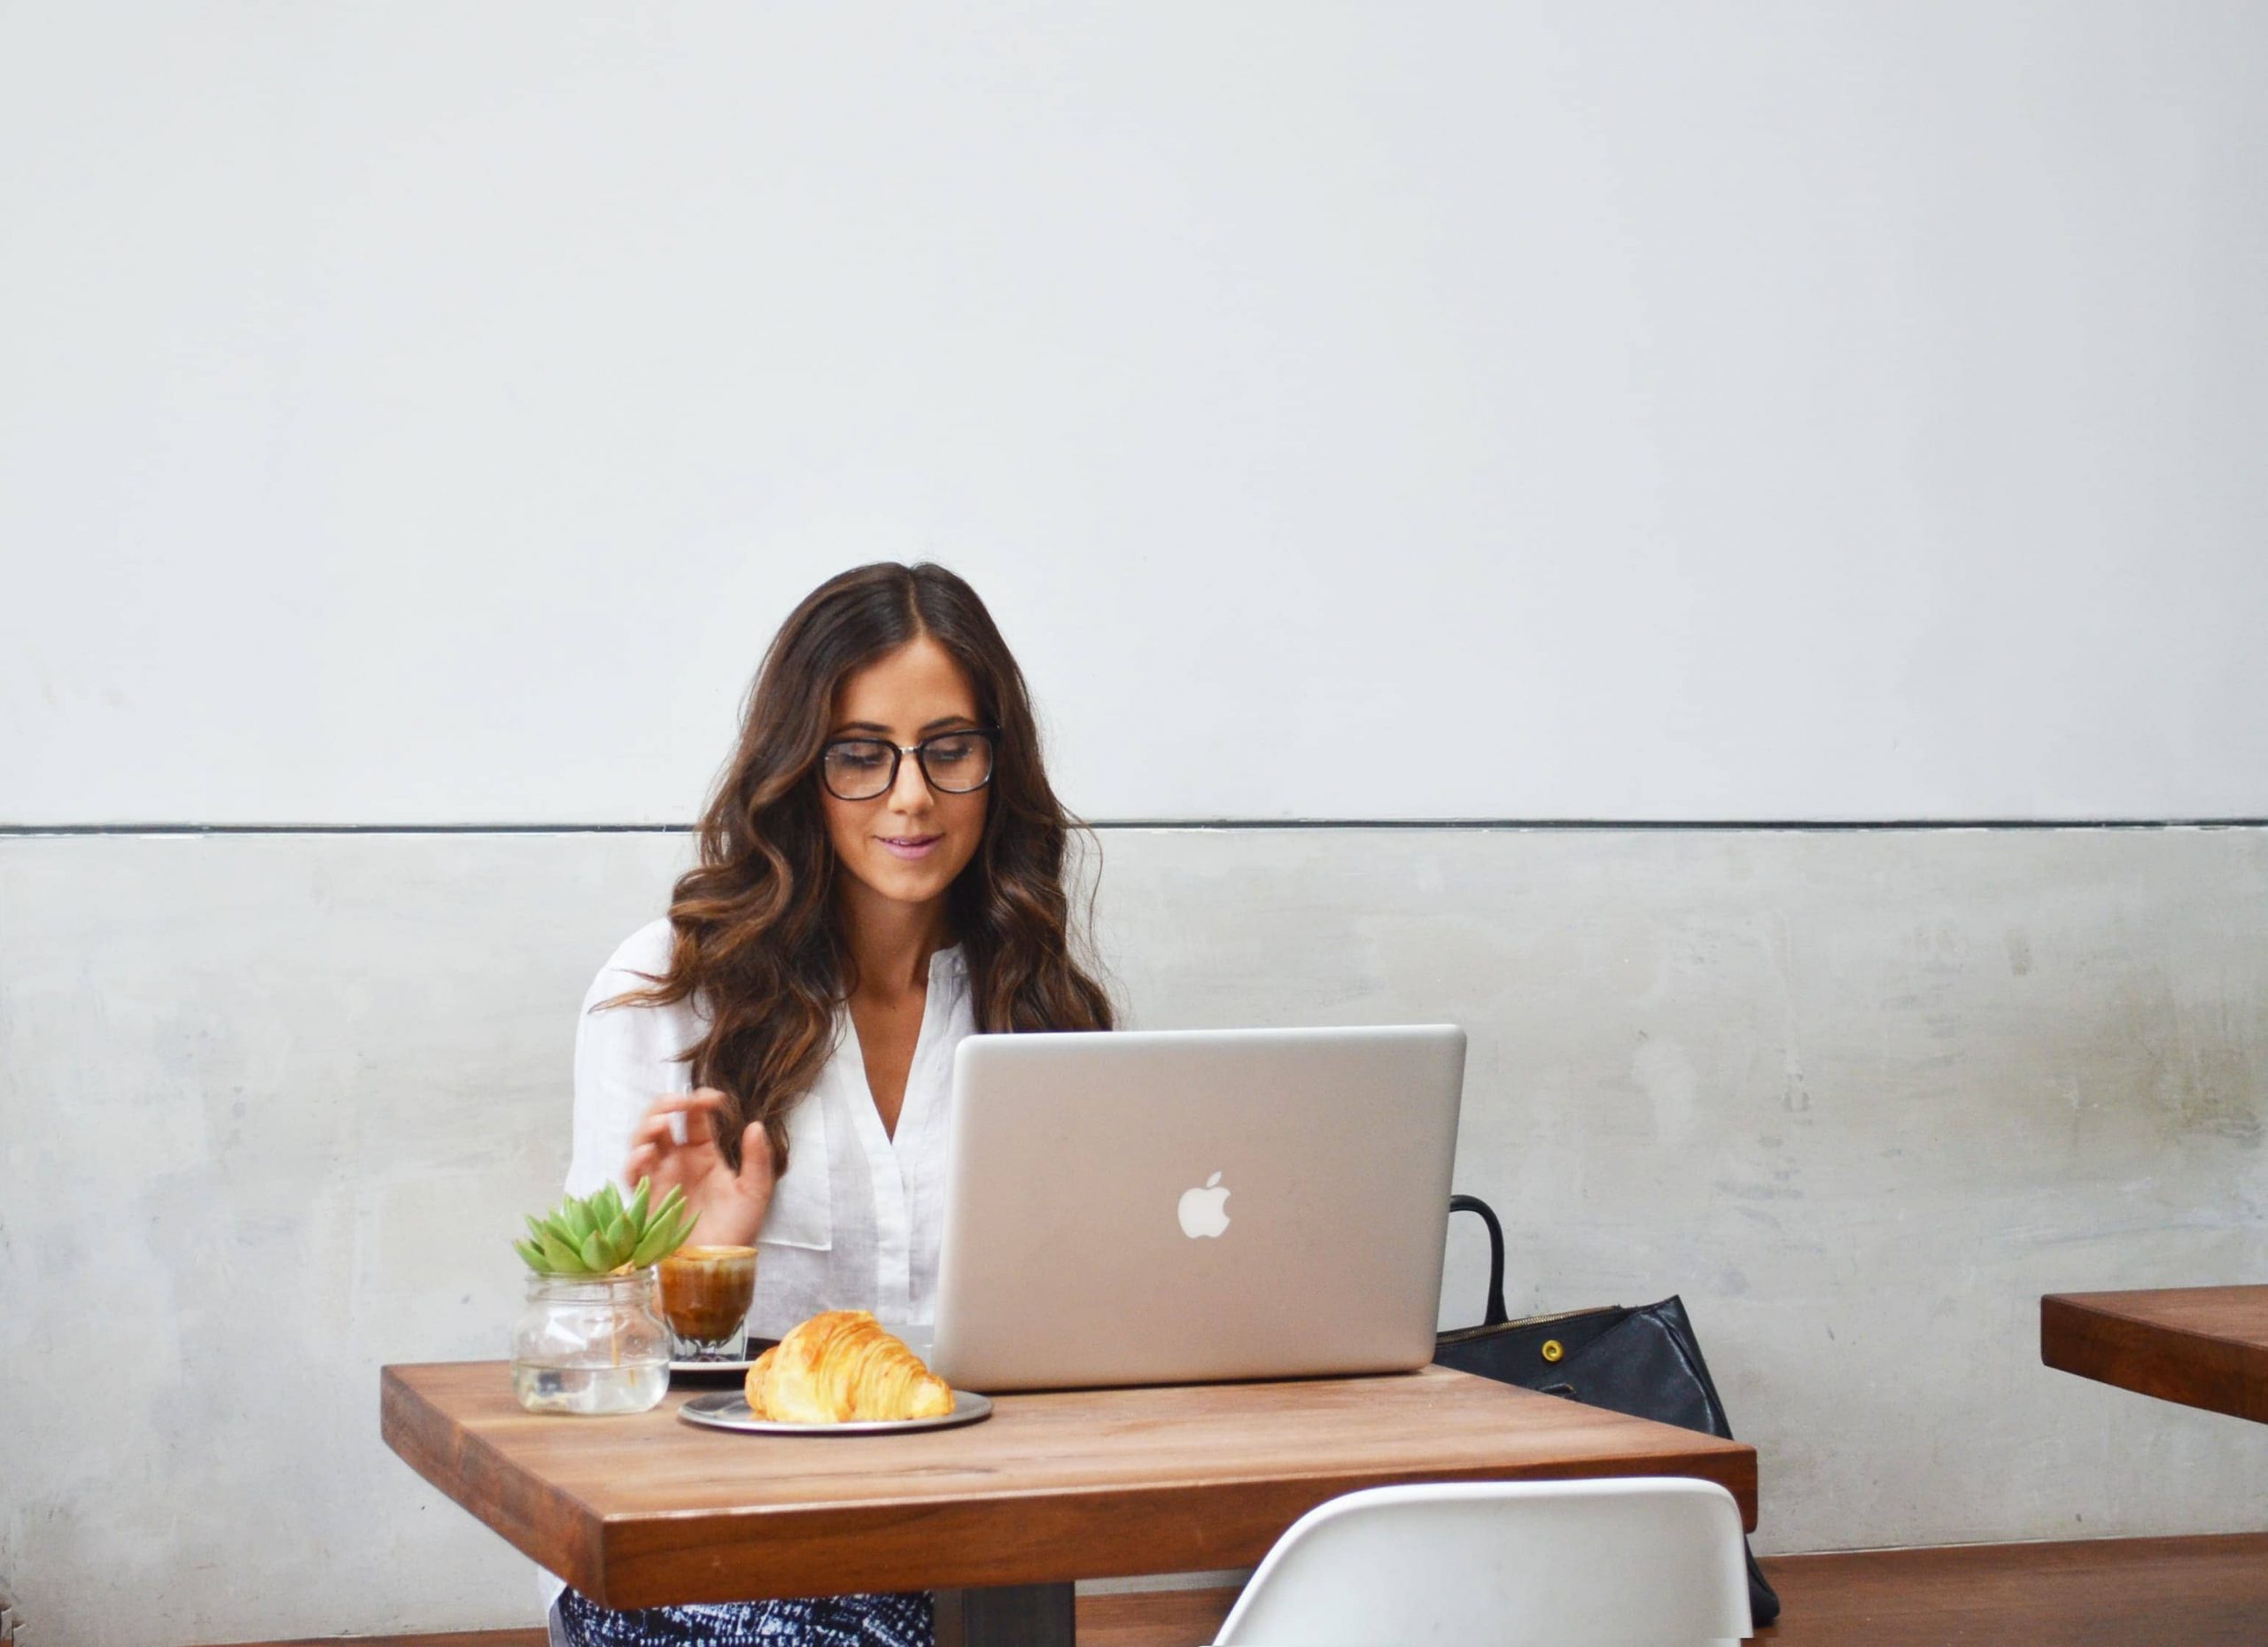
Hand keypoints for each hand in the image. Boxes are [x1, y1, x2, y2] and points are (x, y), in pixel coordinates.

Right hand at [621, 1087, 777, 1248]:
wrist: (717, 1266)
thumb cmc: (737, 1231)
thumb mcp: (755, 1192)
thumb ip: (758, 1159)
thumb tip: (755, 1125)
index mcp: (702, 1155)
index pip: (693, 1118)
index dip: (698, 1102)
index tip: (713, 1099)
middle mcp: (677, 1162)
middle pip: (660, 1122)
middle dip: (665, 1105)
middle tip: (679, 1102)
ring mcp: (660, 1178)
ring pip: (641, 1142)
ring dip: (646, 1128)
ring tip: (661, 1125)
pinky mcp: (647, 1199)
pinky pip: (632, 1175)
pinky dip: (634, 1161)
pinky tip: (648, 1154)